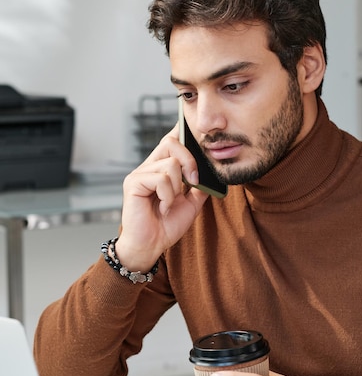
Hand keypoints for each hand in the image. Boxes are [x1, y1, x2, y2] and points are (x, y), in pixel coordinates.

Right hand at [115, 126, 207, 271]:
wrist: (150, 246)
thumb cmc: (166, 226)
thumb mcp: (191, 204)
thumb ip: (200, 187)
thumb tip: (213, 172)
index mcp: (161, 168)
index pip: (172, 140)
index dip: (183, 131)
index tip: (197, 129)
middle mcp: (149, 166)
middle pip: (171, 141)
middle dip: (189, 160)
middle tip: (194, 181)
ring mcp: (140, 173)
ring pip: (170, 163)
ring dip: (177, 187)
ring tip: (170, 203)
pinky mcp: (133, 182)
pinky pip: (161, 178)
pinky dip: (168, 196)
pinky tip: (163, 208)